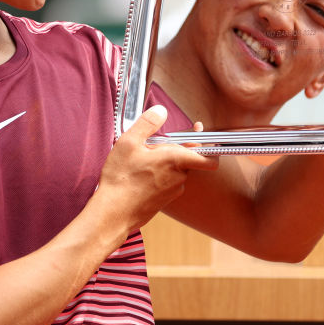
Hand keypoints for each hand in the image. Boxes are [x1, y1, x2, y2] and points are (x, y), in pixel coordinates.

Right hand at [95, 105, 217, 233]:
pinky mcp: (164, 201)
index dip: (210, 146)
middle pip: (186, 159)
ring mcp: (172, 191)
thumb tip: (160, 111)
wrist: (113, 213)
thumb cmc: (121, 179)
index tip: (199, 135)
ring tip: (139, 164)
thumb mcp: (129, 142)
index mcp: (175, 160)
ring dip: (163, 165)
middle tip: (150, 147)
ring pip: (175, 171)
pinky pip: (166, 183)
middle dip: (171, 151)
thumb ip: (148, 123)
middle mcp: (179, 177)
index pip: (209, 157)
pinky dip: (157, 177)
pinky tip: (138, 177)